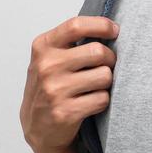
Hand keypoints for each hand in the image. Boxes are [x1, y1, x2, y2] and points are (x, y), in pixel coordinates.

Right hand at [21, 15, 117, 152]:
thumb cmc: (50, 86)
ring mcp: (55, 90)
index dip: (101, 25)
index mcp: (43, 47)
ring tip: (95, 86)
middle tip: (106, 66)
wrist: (37, 127)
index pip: (76, 25)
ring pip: (104, 76)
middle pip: (98, 51)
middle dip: (109, 59)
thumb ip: (71, 42)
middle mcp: (46, 66)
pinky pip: (102, 98)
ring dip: (106, 82)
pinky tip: (91, 102)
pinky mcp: (66, 112)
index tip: (114, 30)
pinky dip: (103, 101)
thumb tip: (109, 29)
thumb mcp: (49, 58)